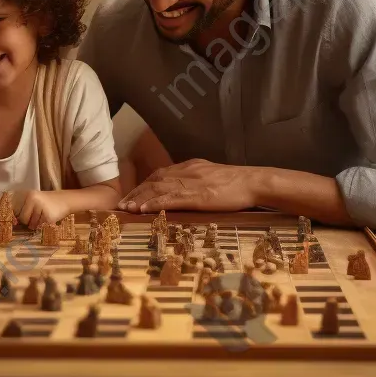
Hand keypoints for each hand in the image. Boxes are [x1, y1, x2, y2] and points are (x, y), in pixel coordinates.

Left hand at [18, 190, 69, 230]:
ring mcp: (41, 208)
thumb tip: (15, 222)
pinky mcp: (48, 216)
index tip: (20, 220)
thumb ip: (26, 209)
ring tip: (43, 217)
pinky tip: (48, 218)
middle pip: (23, 219)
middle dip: (28, 221)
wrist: (66, 200)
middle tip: (35, 218)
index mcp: (29, 195)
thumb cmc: (48, 202)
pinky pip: (40, 226)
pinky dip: (43, 225)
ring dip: (36, 224)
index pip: (17, 211)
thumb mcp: (35, 201)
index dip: (18, 217)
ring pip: (31, 224)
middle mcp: (33, 200)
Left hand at [117, 159, 257, 212]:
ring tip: (127, 208)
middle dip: (136, 193)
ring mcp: (191, 184)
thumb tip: (183, 187)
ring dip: (140, 199)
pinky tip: (144, 210)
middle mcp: (186, 172)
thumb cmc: (236, 183)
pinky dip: (155, 203)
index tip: (131, 196)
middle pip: (154, 181)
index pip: (159, 175)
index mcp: (189, 167)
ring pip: (159, 189)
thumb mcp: (211, 176)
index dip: (143, 186)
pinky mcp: (198, 196)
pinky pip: (172, 199)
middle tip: (121, 204)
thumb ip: (195, 179)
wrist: (253, 182)